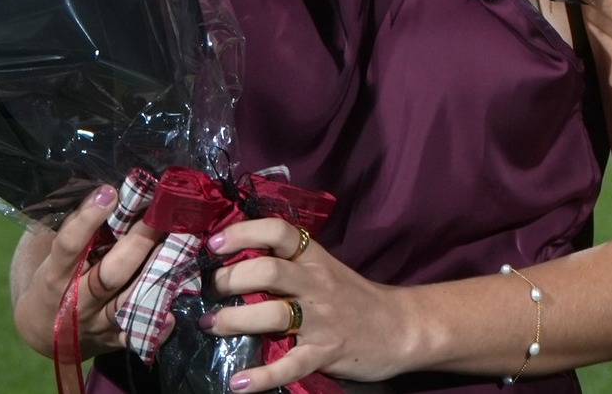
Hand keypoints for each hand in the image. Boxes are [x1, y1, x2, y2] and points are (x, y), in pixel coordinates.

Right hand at [10, 184, 166, 357]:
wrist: (40, 331)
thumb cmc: (50, 277)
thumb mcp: (48, 253)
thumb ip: (70, 226)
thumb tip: (102, 185)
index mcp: (54, 275)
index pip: (69, 246)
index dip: (87, 219)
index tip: (110, 191)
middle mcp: (76, 302)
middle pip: (108, 275)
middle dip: (138, 243)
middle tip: (162, 214)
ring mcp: (96, 324)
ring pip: (128, 302)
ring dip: (157, 275)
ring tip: (183, 246)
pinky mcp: (112, 341)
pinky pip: (137, 336)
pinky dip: (156, 327)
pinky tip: (173, 312)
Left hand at [202, 217, 411, 388]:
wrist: (401, 327)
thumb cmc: (355, 297)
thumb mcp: (324, 269)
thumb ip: (289, 263)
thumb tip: (235, 260)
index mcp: (314, 258)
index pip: (278, 232)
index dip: (243, 233)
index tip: (214, 245)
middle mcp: (316, 284)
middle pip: (269, 271)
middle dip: (231, 279)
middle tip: (210, 290)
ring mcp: (322, 319)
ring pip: (274, 315)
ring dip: (235, 320)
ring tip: (212, 325)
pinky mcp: (326, 353)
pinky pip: (290, 365)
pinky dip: (262, 376)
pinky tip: (238, 383)